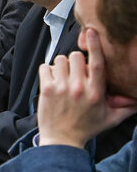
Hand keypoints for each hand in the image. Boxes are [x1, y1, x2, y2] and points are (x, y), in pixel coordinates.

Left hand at [37, 29, 136, 148]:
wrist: (62, 140)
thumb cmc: (87, 128)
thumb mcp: (110, 118)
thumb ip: (127, 108)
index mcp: (96, 92)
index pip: (97, 63)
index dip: (94, 46)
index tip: (91, 32)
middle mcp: (79, 88)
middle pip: (75, 56)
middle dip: (76, 61)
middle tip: (76, 73)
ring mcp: (61, 88)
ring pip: (60, 60)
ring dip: (62, 66)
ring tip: (64, 78)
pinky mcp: (47, 90)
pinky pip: (45, 67)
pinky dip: (48, 72)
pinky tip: (52, 81)